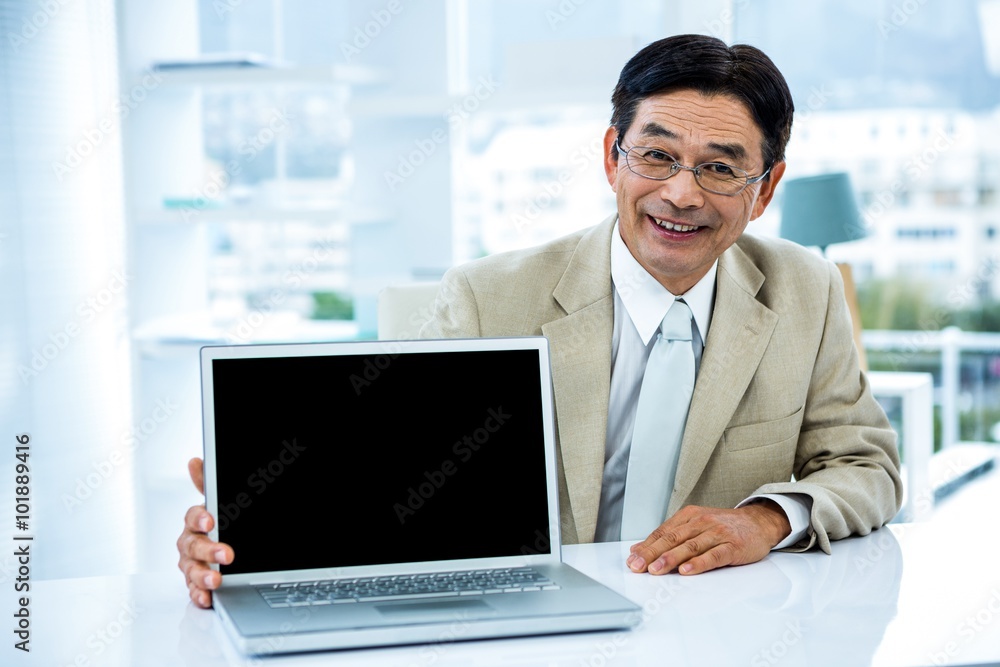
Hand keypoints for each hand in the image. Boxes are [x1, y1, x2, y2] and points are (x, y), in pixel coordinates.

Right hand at [177, 457, 233, 607]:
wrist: (225, 544)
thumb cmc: (219, 522)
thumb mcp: (219, 504)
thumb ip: (207, 484)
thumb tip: (194, 461)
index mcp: (195, 521)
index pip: (193, 517)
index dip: (200, 518)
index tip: (211, 521)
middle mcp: (189, 543)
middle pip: (193, 546)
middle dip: (208, 550)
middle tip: (227, 554)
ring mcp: (191, 564)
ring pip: (191, 570)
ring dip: (203, 576)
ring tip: (217, 580)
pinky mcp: (195, 583)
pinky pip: (194, 590)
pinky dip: (199, 594)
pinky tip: (207, 598)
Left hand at [626, 501, 790, 575]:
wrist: (758, 523)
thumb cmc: (723, 527)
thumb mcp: (695, 525)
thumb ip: (669, 536)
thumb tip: (639, 548)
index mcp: (689, 516)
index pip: (663, 532)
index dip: (646, 546)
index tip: (632, 559)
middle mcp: (701, 522)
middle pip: (672, 539)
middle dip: (652, 553)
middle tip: (638, 565)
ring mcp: (717, 533)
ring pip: (690, 546)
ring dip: (671, 559)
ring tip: (656, 569)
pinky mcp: (732, 546)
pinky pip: (713, 555)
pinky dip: (699, 563)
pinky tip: (687, 571)